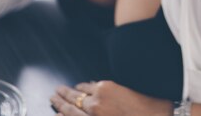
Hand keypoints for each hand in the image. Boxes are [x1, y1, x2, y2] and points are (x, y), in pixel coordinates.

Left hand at [50, 80, 172, 115]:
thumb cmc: (146, 106)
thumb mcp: (130, 90)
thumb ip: (114, 89)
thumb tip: (98, 86)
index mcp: (106, 88)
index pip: (86, 86)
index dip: (79, 88)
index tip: (75, 88)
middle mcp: (96, 101)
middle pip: (75, 97)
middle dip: (64, 94)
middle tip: (56, 91)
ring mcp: (93, 115)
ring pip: (71, 110)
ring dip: (60, 104)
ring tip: (54, 100)